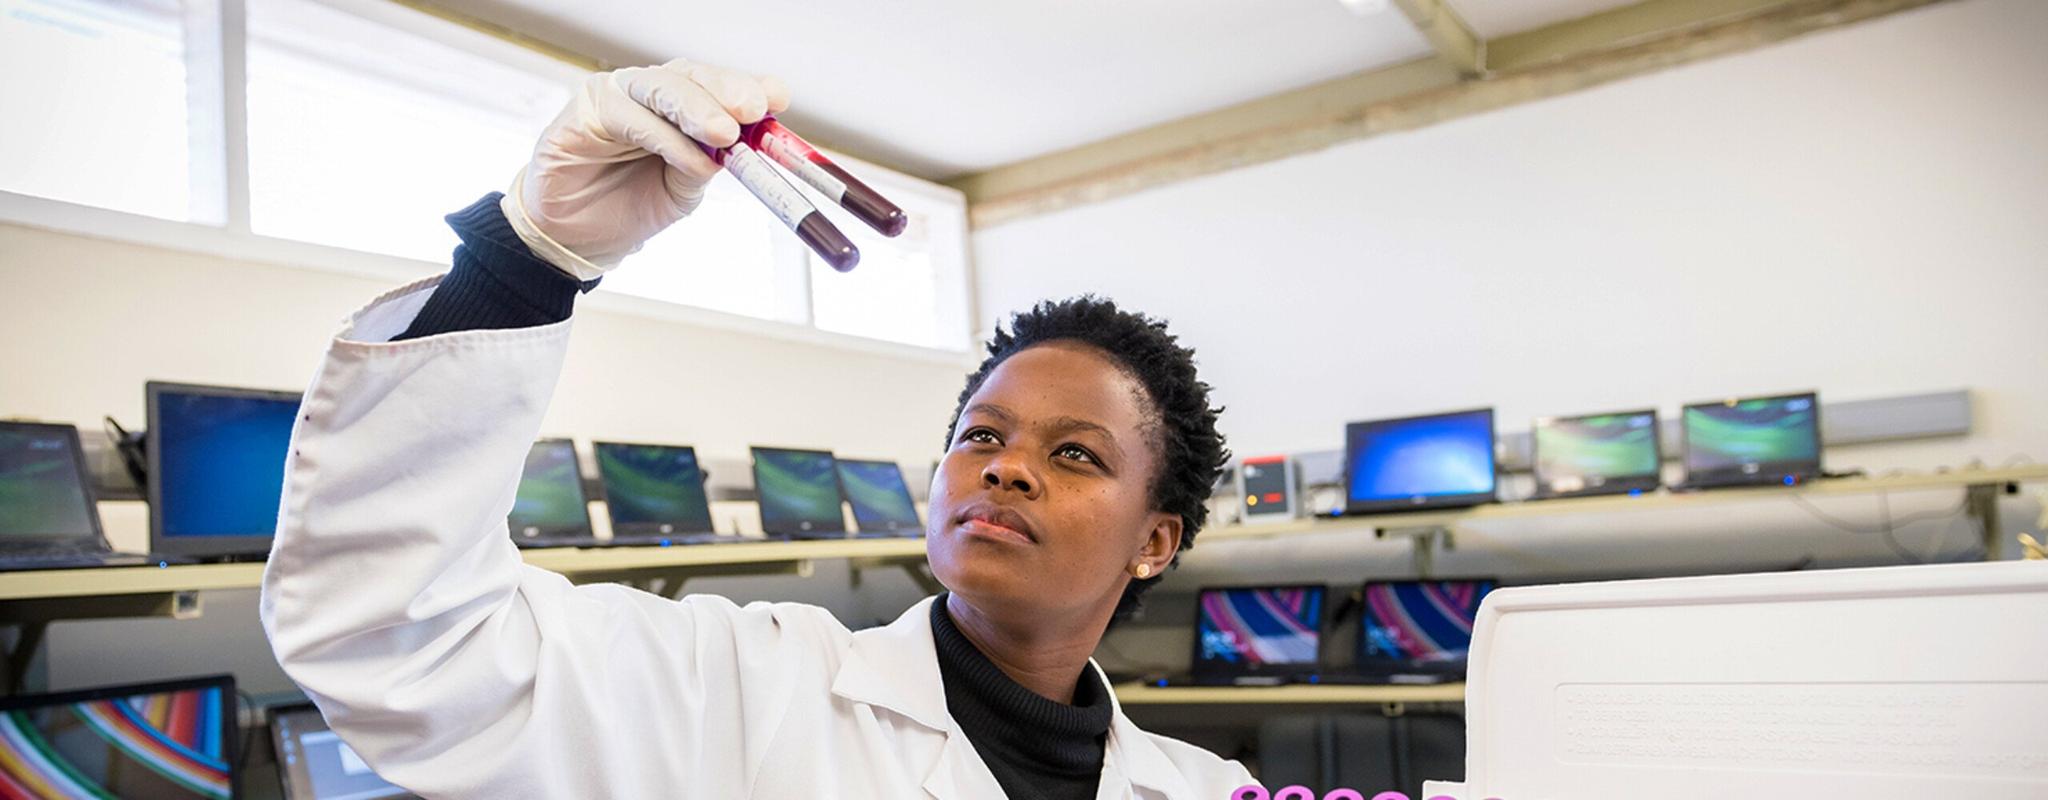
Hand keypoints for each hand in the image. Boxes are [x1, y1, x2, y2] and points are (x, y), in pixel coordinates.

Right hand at [501, 59, 789, 279]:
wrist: (578, 239)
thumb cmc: (629, 206)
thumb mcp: (683, 189)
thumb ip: (709, 163)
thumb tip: (742, 146)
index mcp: (679, 105)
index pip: (718, 84)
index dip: (749, 86)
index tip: (778, 99)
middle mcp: (648, 93)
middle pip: (692, 77)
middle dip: (727, 91)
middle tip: (753, 110)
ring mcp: (615, 97)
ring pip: (662, 89)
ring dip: (698, 110)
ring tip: (727, 135)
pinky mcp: (584, 113)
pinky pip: (630, 118)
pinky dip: (665, 139)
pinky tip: (690, 159)